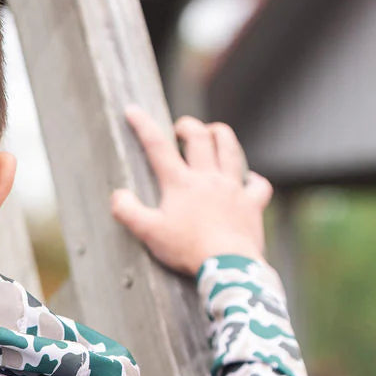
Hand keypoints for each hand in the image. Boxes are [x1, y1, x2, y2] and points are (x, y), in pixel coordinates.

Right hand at [110, 106, 272, 275]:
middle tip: (180, 129)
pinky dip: (252, 180)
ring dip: (221, 136)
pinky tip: (247, 181)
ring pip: (230, 148)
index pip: (157, 147)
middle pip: (200, 137)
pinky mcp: (252, 204)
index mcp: (180, 183)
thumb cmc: (187, 249)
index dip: (143, 126)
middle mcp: (208, 178)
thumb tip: (117, 196)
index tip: (133, 111)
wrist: (227, 264)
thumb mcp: (149, 234)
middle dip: (188, 126)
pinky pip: (258, 184)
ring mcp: (232, 189)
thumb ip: (128, 212)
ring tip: (214, 134)